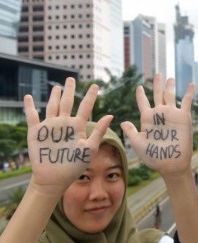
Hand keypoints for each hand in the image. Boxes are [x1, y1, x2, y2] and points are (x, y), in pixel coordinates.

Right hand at [24, 77, 111, 194]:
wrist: (55, 178)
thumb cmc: (75, 165)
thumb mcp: (90, 148)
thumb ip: (99, 131)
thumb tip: (111, 115)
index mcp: (78, 126)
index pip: (86, 107)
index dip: (91, 96)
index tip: (96, 85)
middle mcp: (64, 124)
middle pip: (68, 102)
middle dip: (69, 90)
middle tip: (71, 78)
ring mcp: (50, 127)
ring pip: (52, 106)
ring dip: (54, 96)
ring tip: (57, 87)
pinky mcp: (36, 132)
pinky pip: (32, 116)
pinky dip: (29, 106)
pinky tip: (28, 97)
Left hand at [121, 74, 193, 176]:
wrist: (171, 163)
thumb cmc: (153, 156)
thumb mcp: (138, 144)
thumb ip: (131, 132)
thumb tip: (123, 121)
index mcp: (147, 119)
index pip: (143, 102)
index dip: (141, 95)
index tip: (139, 87)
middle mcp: (159, 114)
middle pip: (157, 94)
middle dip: (157, 84)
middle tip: (157, 73)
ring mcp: (172, 115)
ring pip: (170, 95)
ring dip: (170, 86)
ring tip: (169, 78)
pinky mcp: (183, 117)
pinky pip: (187, 102)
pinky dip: (189, 93)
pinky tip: (191, 84)